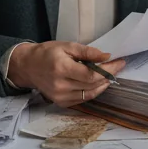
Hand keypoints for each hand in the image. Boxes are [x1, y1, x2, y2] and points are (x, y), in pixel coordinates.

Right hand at [7, 41, 125, 105]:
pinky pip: (82, 99)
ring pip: (89, 94)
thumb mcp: (67, 46)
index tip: (120, 62)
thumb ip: (87, 52)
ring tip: (110, 74)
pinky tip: (98, 83)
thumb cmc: (47, 53)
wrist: (28, 66)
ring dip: (103, 85)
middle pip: (92, 85)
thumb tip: (106, 57)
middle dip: (108, 76)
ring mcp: (60, 97)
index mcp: (62, 69)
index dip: (108, 70)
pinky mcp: (60, 103)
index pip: (91, 75)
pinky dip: (93, 92)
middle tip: (118, 66)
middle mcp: (60, 86)